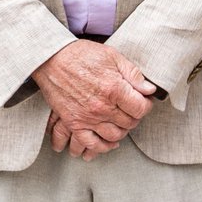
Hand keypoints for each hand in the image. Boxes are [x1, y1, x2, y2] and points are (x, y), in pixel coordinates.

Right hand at [32, 40, 155, 159]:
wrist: (52, 59)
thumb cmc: (82, 55)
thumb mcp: (112, 56)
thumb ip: (133, 74)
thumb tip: (150, 89)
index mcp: (114, 88)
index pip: (141, 109)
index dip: (146, 105)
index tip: (143, 100)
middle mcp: (102, 107)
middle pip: (129, 123)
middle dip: (135, 116)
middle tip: (131, 108)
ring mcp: (88, 117)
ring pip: (114, 136)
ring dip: (122, 130)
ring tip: (121, 121)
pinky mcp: (74, 123)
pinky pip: (92, 144)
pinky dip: (103, 147)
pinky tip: (109, 142)